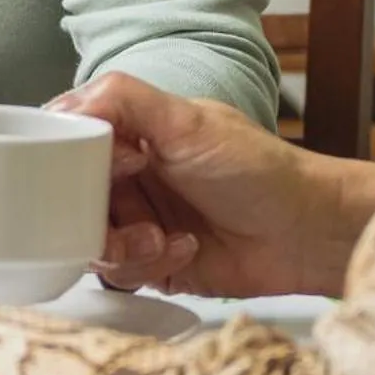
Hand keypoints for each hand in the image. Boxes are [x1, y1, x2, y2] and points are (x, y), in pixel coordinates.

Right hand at [51, 73, 374, 298]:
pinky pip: (121, 274)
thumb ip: (125, 100)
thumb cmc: (259, 168)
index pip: (69, 144)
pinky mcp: (152, 264)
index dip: (71, 161)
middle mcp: (128, 178)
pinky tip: (185, 248)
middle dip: (89, 214)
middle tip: (124, 212)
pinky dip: (149, 264)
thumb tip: (67, 105)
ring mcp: (138, 222)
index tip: (100, 168)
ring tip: (158, 236)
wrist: (307, 231)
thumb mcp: (188, 121)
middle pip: (70, 199)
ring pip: (90, 242)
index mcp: (129, 134)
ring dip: (121, 244)